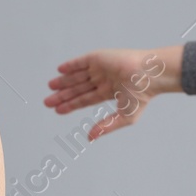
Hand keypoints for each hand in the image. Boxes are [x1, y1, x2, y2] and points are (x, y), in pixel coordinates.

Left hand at [44, 45, 177, 140]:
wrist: (148, 76)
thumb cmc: (141, 96)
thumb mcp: (124, 117)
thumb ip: (106, 126)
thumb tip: (89, 138)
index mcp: (110, 91)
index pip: (86, 99)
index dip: (71, 105)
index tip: (57, 110)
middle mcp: (104, 79)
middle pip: (79, 88)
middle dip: (63, 95)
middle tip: (47, 101)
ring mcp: (101, 68)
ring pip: (78, 76)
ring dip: (64, 81)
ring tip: (50, 87)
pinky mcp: (99, 57)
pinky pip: (81, 61)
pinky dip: (70, 66)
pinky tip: (60, 70)